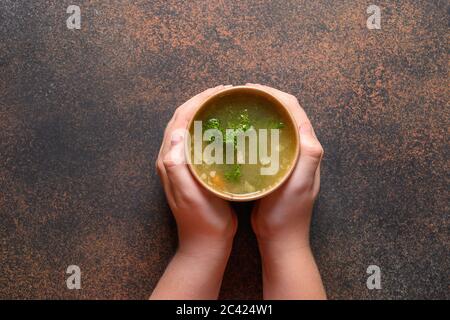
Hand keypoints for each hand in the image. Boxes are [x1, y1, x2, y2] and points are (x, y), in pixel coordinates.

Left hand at [155, 85, 237, 256]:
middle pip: (183, 120)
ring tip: (226, 104)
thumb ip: (177, 166)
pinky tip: (226, 128)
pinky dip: (210, 128)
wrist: (205, 242)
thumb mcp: (189, 195)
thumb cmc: (201, 220)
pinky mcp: (193, 170)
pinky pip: (199, 141)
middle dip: (201, 102)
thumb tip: (176, 132)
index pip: (179, 120)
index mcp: (169, 160)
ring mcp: (182, 164)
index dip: (196, 102)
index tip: (219, 92)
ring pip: (190, 129)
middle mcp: (172, 159)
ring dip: (205, 113)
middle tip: (225, 93)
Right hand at [248, 84, 322, 247]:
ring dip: (260, 112)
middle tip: (242, 94)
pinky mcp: (275, 166)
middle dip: (266, 98)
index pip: (294, 110)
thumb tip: (305, 125)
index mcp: (307, 148)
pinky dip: (254, 130)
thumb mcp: (300, 185)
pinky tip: (239, 132)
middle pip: (285, 114)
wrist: (281, 237)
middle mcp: (299, 149)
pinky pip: (266, 141)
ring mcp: (286, 158)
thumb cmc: (289, 213)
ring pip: (275, 126)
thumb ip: (308, 157)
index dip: (275, 94)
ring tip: (239, 106)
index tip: (252, 88)